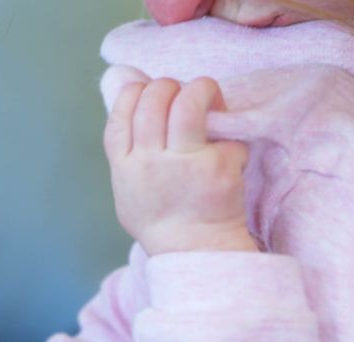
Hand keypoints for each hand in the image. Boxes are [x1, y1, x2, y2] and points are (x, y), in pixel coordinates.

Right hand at [103, 76, 253, 254]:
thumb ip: (125, 140)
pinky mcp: (216, 169)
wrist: (192, 253)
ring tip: (209, 100)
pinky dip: (230, 136)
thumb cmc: (160, 216)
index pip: (124, 107)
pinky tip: (227, 150)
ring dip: (201, 90)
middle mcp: (148, 162)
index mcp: (124, 164)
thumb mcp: (126, 184)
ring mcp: (183, 165)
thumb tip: (125, 77)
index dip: (140, 90)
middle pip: (155, 97)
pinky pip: (225, 131)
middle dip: (172, 86)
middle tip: (185, 99)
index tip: (153, 96)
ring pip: (188, 101)